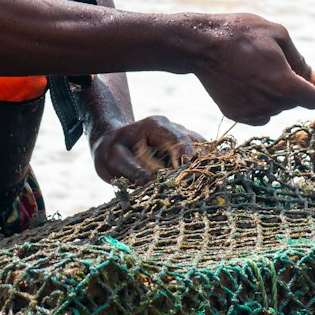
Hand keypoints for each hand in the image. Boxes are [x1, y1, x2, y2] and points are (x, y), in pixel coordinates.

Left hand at [89, 114, 203, 186]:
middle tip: (198, 185)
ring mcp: (181, 139)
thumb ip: (132, 170)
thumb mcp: (115, 160)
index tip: (187, 175)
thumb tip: (150, 182)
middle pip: (196, 144)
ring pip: (201, 151)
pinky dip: (198, 172)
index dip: (186, 157)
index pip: (179, 139)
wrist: (112, 145)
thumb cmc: (112, 151)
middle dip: (199, 164)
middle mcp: (173, 129)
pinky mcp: (184, 152)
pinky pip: (198, 160)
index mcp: (156, 126)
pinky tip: (197, 186)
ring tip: (200, 187)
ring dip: (201, 168)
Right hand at [188, 14, 314, 124]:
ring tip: (260, 67)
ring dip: (278, 92)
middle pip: (295, 101)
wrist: (201, 45)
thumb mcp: (278, 35)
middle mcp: (269, 104)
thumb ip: (298, 60)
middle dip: (298, 85)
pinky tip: (250, 81)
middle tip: (287, 64)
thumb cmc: (241, 34)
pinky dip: (262, 101)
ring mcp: (251, 112)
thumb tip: (311, 77)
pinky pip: (260, 113)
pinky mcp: (236, 114)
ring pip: (277, 106)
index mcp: (284, 85)